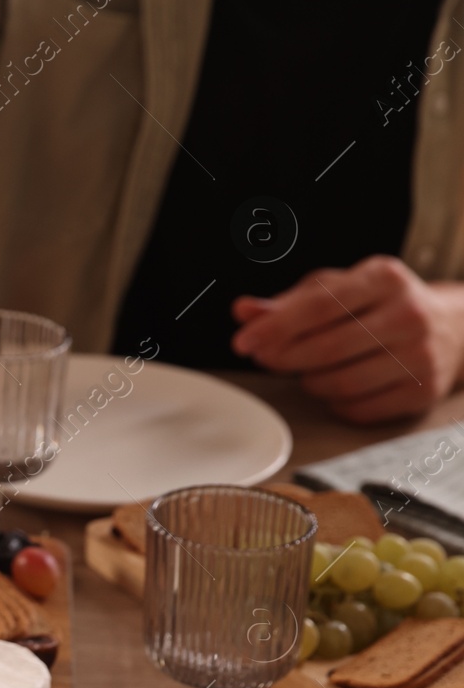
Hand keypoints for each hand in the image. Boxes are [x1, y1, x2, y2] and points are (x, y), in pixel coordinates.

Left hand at [232, 255, 463, 422]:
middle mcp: (409, 314)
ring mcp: (421, 355)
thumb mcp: (338, 289)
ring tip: (305, 371)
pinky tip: (333, 388)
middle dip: (285, 358)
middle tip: (265, 359)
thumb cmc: (378, 305)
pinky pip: (359, 408)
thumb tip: (243, 311)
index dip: (275, 327)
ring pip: (341, 383)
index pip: (319, 306)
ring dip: (309, 382)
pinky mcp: (424, 391)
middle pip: (328, 348)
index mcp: (384, 278)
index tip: (243, 342)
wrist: (450, 328)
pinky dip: (334, 403)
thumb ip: (288, 302)